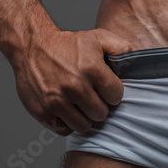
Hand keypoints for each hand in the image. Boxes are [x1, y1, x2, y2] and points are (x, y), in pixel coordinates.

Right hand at [11, 27, 133, 134]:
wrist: (33, 46)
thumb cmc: (68, 44)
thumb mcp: (97, 37)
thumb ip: (119, 47)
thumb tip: (134, 59)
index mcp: (91, 68)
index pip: (116, 96)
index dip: (113, 92)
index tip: (107, 87)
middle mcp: (74, 87)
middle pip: (101, 114)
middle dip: (100, 105)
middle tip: (93, 95)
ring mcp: (57, 101)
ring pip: (84, 126)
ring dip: (85, 116)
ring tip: (81, 103)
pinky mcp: (43, 112)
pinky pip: (64, 130)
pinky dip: (67, 123)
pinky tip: (68, 108)